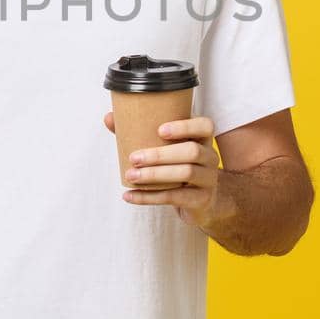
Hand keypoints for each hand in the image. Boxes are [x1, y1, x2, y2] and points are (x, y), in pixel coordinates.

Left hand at [101, 112, 224, 228]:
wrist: (202, 201)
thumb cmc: (178, 166)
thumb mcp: (166, 148)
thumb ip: (139, 131)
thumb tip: (109, 117)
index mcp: (203, 139)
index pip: (205, 126)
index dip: (184, 126)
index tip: (159, 130)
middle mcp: (210, 157)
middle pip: (192, 151)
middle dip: (160, 155)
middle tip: (133, 158)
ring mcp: (208, 179)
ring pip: (186, 173)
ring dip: (154, 175)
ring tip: (130, 176)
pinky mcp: (201, 200)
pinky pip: (175, 198)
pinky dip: (149, 197)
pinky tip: (129, 195)